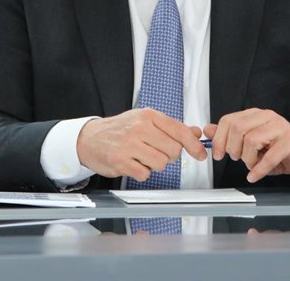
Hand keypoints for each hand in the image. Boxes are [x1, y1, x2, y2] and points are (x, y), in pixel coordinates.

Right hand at [76, 108, 207, 182]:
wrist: (89, 138)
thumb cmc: (119, 129)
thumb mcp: (144, 121)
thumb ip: (171, 127)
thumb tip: (195, 132)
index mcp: (148, 116)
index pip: (180, 130)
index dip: (194, 145)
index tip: (200, 154)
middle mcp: (139, 128)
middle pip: (173, 150)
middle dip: (168, 156)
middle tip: (155, 152)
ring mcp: (129, 145)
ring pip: (161, 163)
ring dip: (154, 165)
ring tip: (142, 157)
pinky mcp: (121, 161)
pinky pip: (145, 174)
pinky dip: (142, 172)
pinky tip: (133, 163)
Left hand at [204, 109, 289, 182]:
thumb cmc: (282, 149)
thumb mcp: (254, 142)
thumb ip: (231, 135)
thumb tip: (208, 130)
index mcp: (256, 115)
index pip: (228, 120)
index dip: (218, 139)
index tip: (216, 154)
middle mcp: (267, 117)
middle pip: (237, 129)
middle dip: (232, 149)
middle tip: (237, 159)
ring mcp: (280, 127)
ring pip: (251, 141)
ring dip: (247, 159)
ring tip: (252, 166)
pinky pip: (269, 156)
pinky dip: (259, 169)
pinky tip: (255, 175)